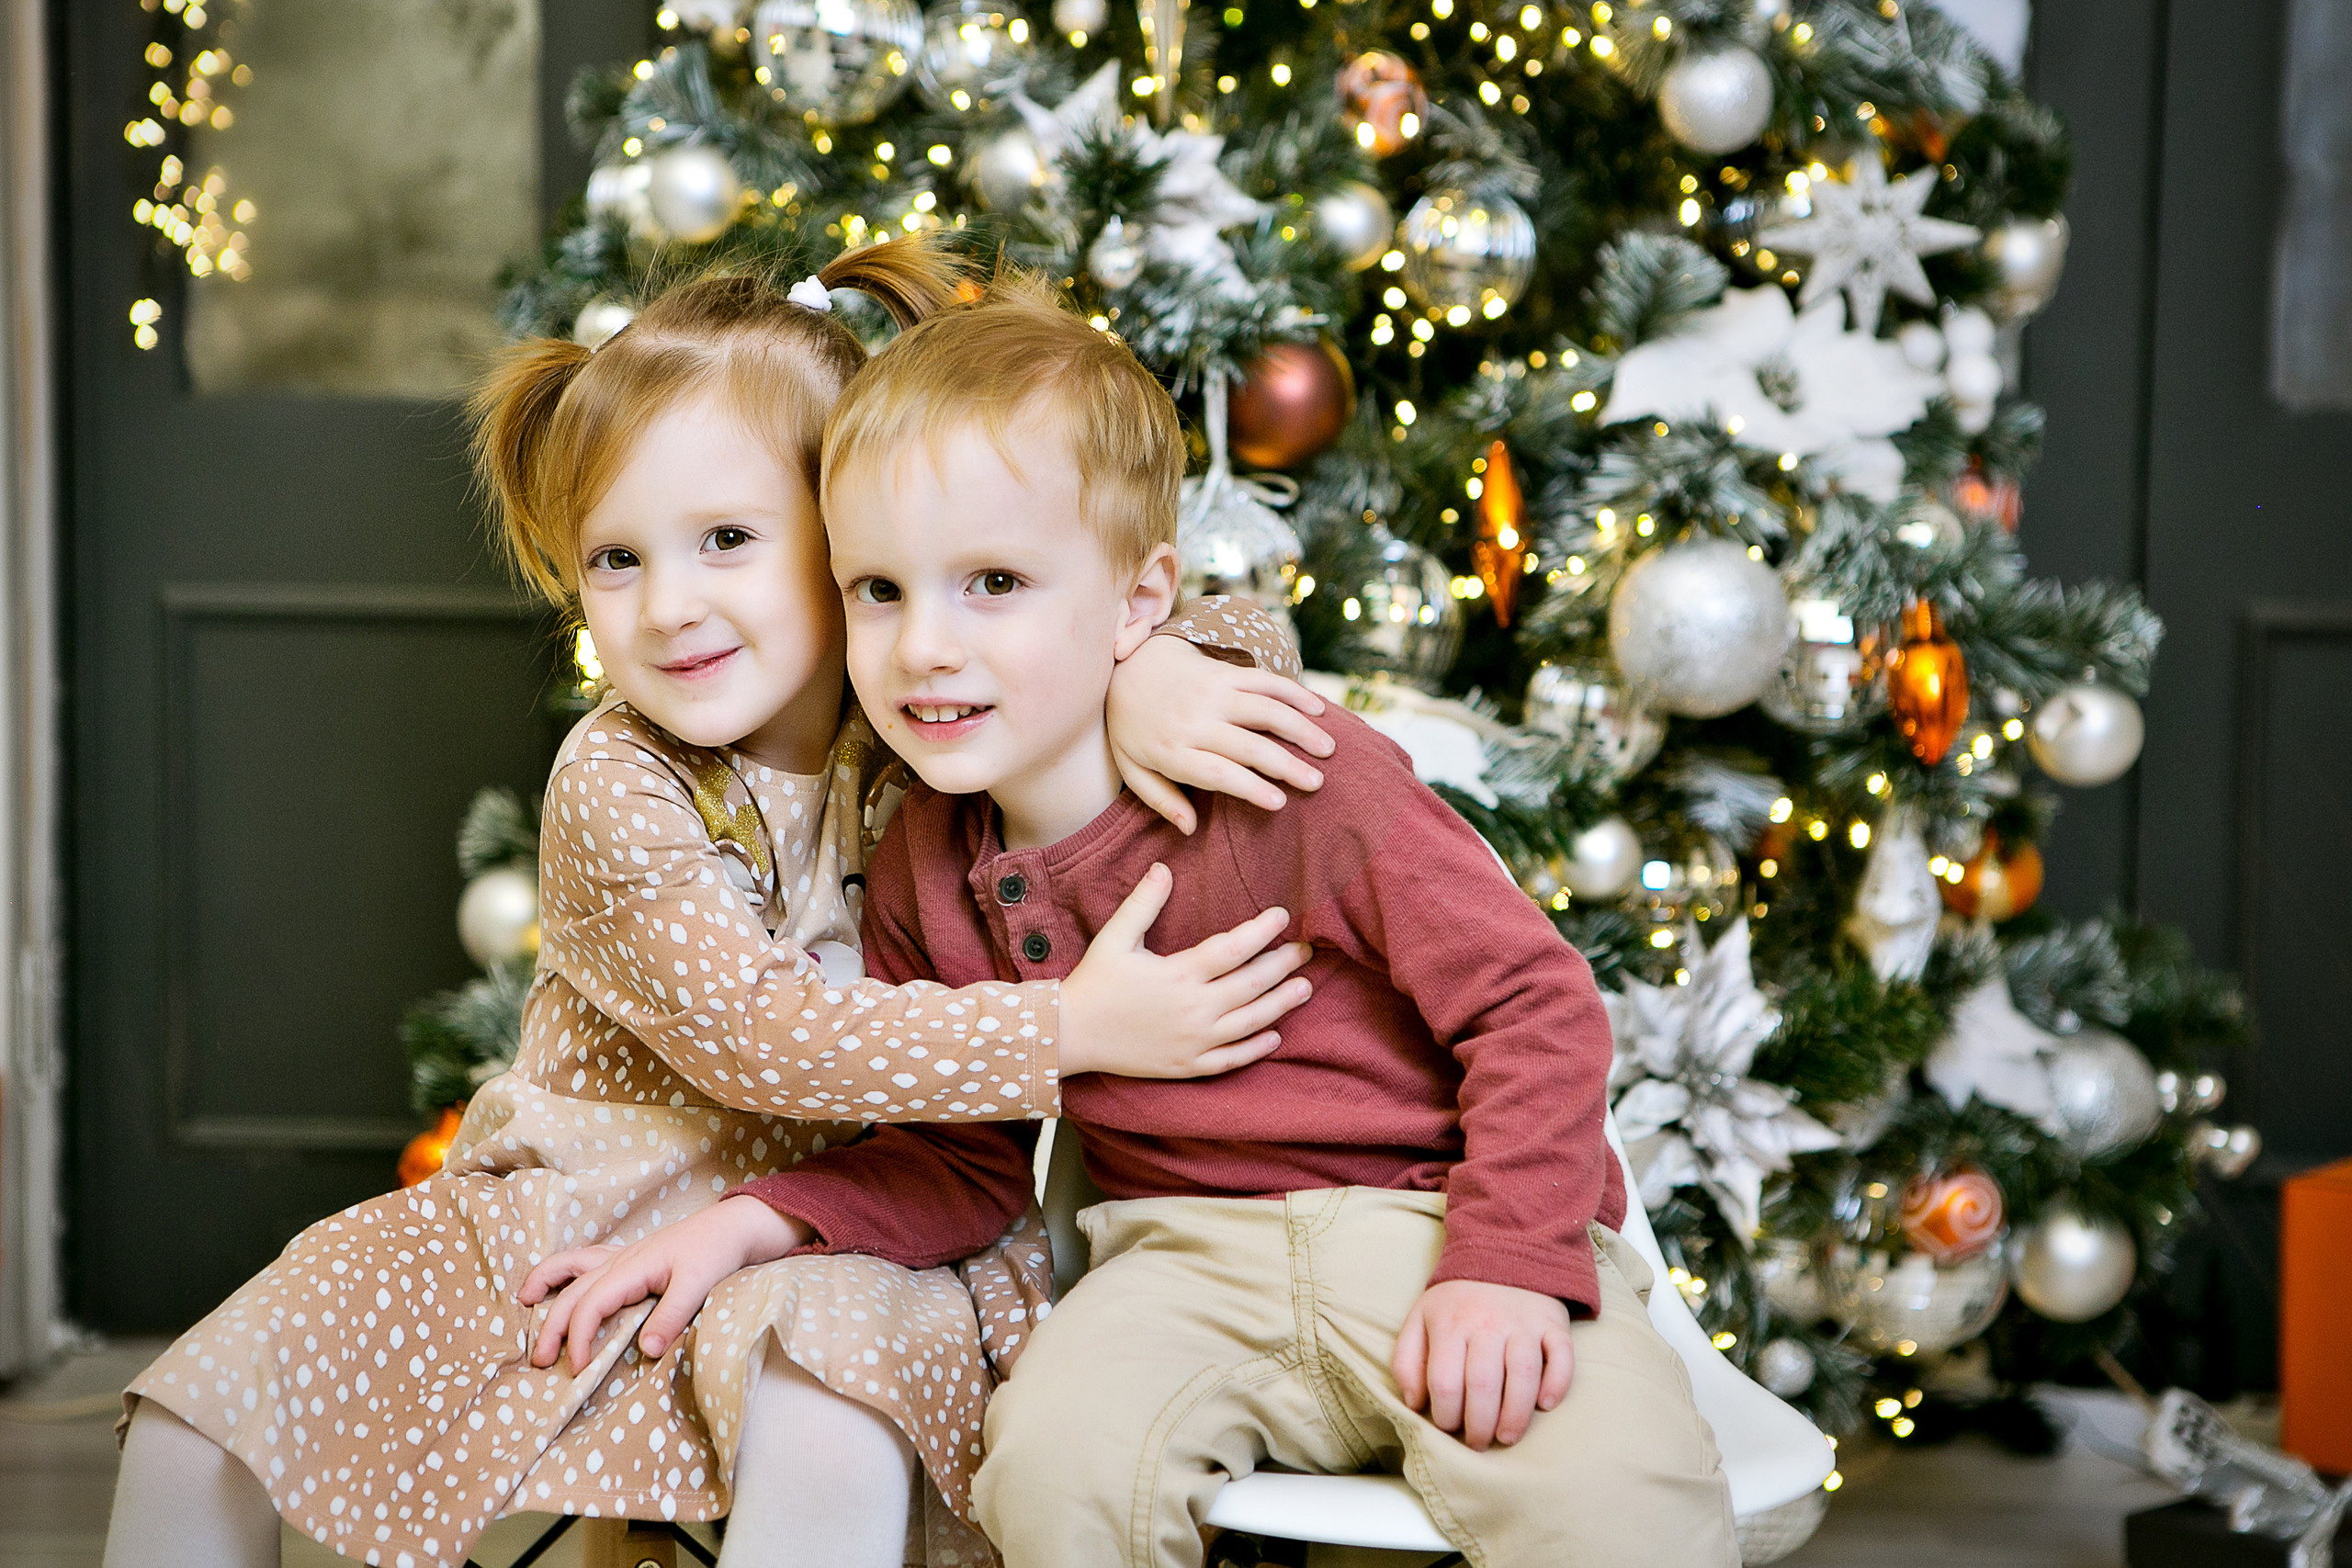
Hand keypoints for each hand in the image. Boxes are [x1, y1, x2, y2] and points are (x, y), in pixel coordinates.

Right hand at [518, 1195, 810, 1372]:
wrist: (732, 1227)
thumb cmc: (716, 1252)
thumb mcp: (700, 1283)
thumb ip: (673, 1315)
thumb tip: (645, 1351)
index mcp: (633, 1267)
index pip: (592, 1305)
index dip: (579, 1337)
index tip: (578, 1368)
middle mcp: (620, 1261)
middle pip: (574, 1292)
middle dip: (552, 1325)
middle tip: (542, 1362)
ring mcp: (622, 1258)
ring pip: (572, 1268)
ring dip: (546, 1284)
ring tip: (523, 1302)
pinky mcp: (629, 1260)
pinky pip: (586, 1263)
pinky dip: (564, 1271)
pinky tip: (556, 1283)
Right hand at [1059, 863, 1312, 1078]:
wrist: (1069, 1034)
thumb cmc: (1094, 983)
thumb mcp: (1114, 938)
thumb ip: (1143, 903)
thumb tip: (1164, 867)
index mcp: (1178, 974)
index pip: (1232, 949)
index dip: (1262, 931)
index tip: (1282, 915)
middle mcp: (1193, 1009)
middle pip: (1251, 984)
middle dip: (1282, 965)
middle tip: (1306, 950)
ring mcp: (1193, 1041)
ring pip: (1249, 1022)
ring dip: (1281, 1004)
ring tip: (1305, 988)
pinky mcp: (1187, 1066)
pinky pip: (1230, 1059)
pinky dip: (1255, 1049)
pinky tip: (1274, 1036)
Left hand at [1107, 635, 1335, 834]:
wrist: (1129, 668)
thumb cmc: (1133, 729)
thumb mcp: (1132, 769)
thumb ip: (1160, 800)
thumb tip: (1190, 829)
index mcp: (1172, 751)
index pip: (1217, 772)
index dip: (1250, 788)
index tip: (1279, 804)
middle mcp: (1195, 720)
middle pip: (1248, 746)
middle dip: (1287, 765)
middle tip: (1316, 783)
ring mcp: (1211, 693)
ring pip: (1265, 710)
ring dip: (1301, 729)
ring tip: (1327, 750)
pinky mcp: (1225, 673)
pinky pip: (1265, 680)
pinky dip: (1294, 693)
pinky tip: (1319, 709)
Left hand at [1392, 1280, 1574, 1451]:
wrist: (1502, 1252)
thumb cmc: (1457, 1300)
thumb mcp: (1420, 1318)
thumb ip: (1407, 1360)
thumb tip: (1413, 1404)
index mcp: (1449, 1323)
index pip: (1444, 1381)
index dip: (1445, 1415)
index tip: (1450, 1428)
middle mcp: (1487, 1322)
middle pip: (1483, 1383)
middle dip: (1479, 1425)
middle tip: (1478, 1443)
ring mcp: (1522, 1322)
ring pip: (1522, 1373)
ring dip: (1515, 1413)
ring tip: (1507, 1437)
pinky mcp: (1552, 1322)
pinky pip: (1561, 1355)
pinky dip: (1557, 1382)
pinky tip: (1546, 1404)